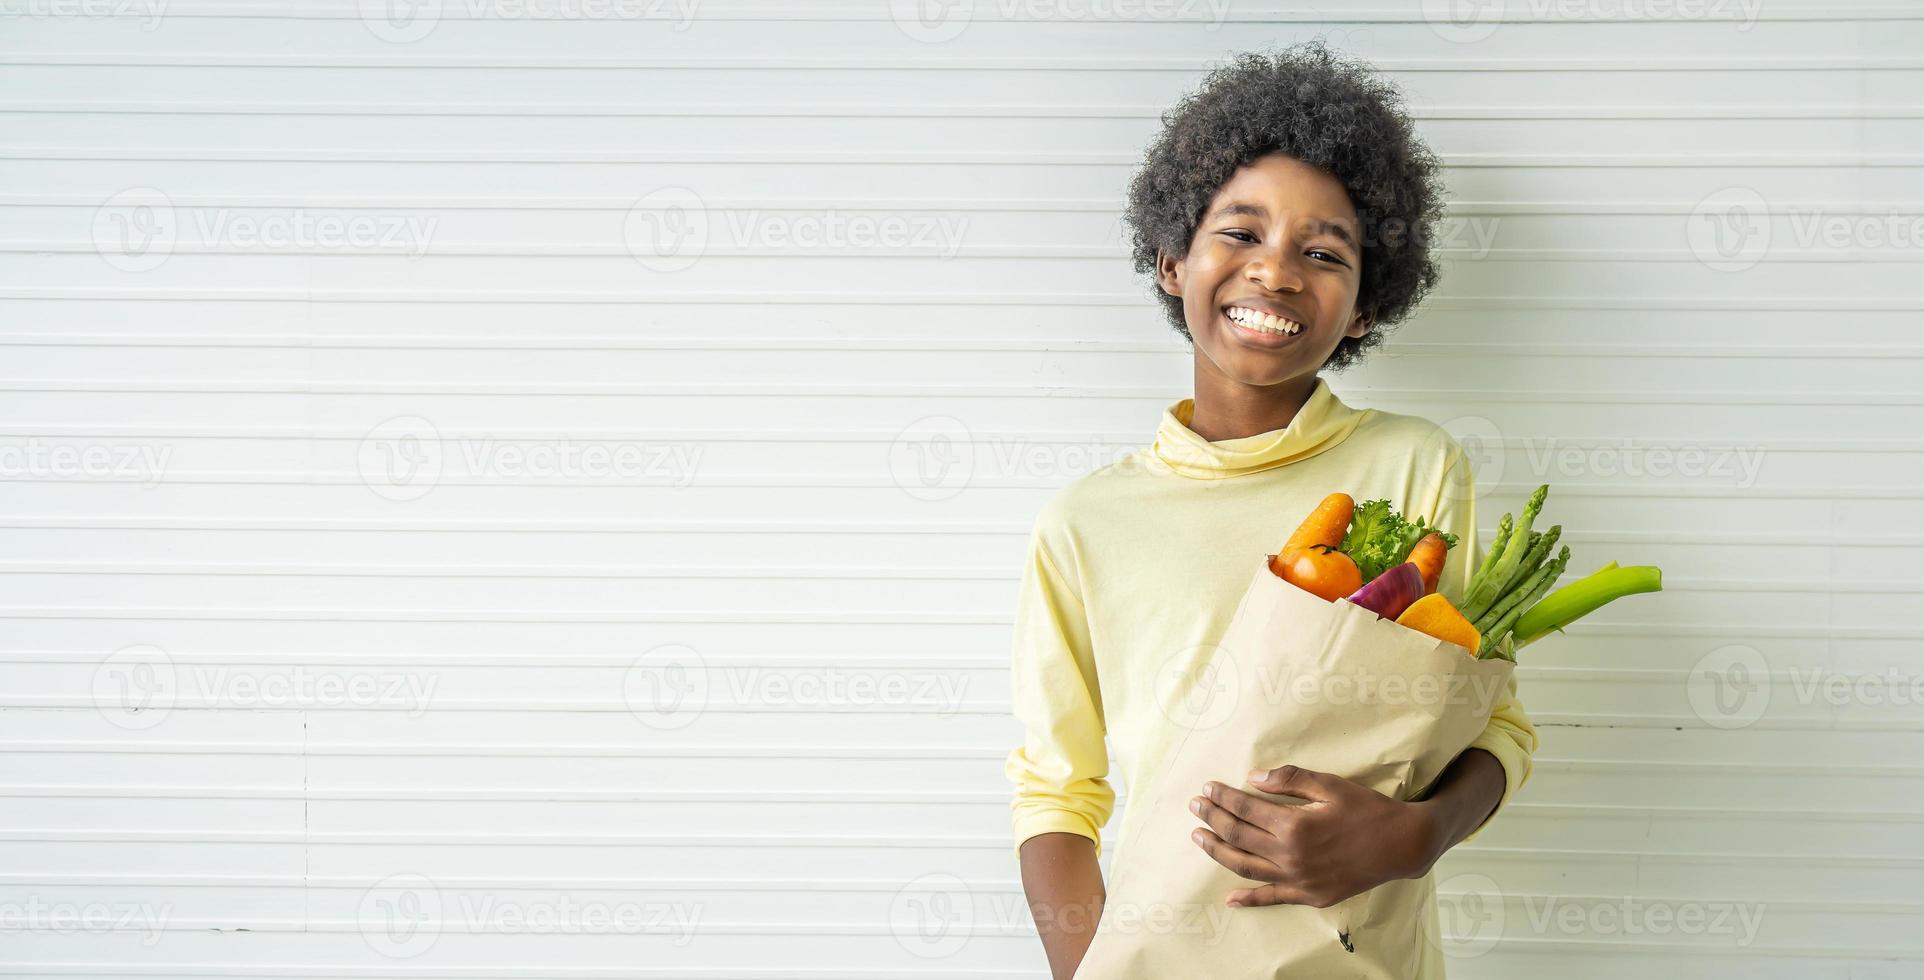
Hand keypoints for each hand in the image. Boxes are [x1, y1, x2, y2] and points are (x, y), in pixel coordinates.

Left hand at [1188, 764, 1436, 908]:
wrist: (1401, 845)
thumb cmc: (1367, 810)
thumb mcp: (1330, 785)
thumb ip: (1290, 779)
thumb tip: (1253, 778)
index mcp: (1294, 824)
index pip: (1245, 808)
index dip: (1223, 797)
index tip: (1207, 788)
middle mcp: (1290, 854)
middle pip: (1239, 835)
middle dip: (1213, 818)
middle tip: (1195, 806)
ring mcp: (1298, 879)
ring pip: (1246, 866)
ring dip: (1218, 851)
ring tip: (1199, 838)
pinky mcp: (1309, 896)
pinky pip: (1272, 898)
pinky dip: (1249, 899)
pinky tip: (1230, 898)